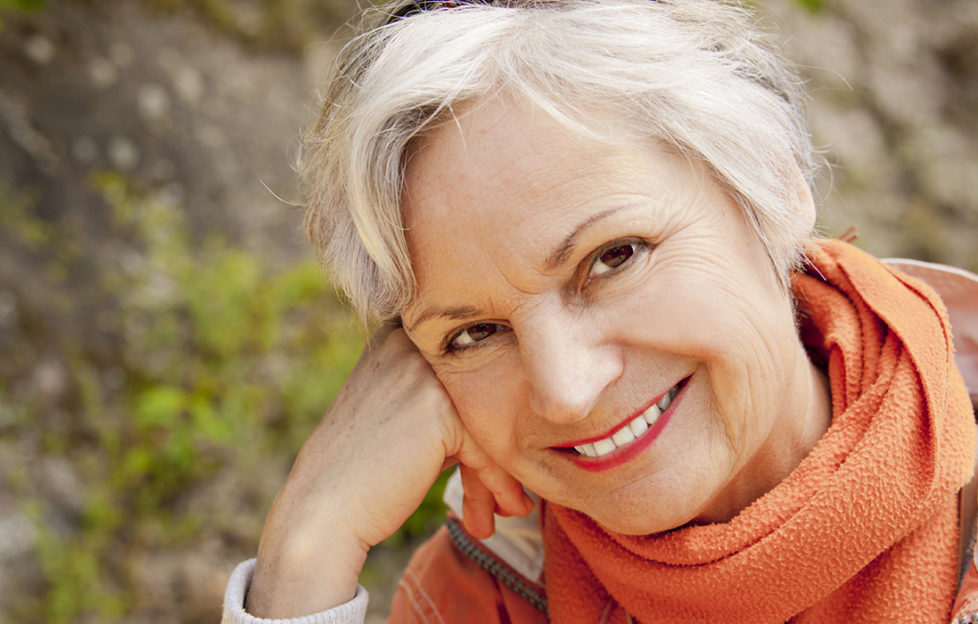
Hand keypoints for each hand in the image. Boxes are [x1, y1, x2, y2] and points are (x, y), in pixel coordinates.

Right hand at [246, 326, 532, 617]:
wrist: (322, 512)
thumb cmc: (363, 470)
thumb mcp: (399, 409)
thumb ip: (442, 393)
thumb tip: (508, 405)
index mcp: (399, 334)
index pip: (470, 366)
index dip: (489, 415)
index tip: (495, 464)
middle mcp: (411, 342)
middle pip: (484, 392)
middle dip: (498, 447)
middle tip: (506, 494)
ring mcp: (423, 372)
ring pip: (491, 420)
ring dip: (500, 472)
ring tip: (506, 508)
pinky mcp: (438, 408)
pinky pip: (488, 448)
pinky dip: (497, 485)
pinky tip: (494, 514)